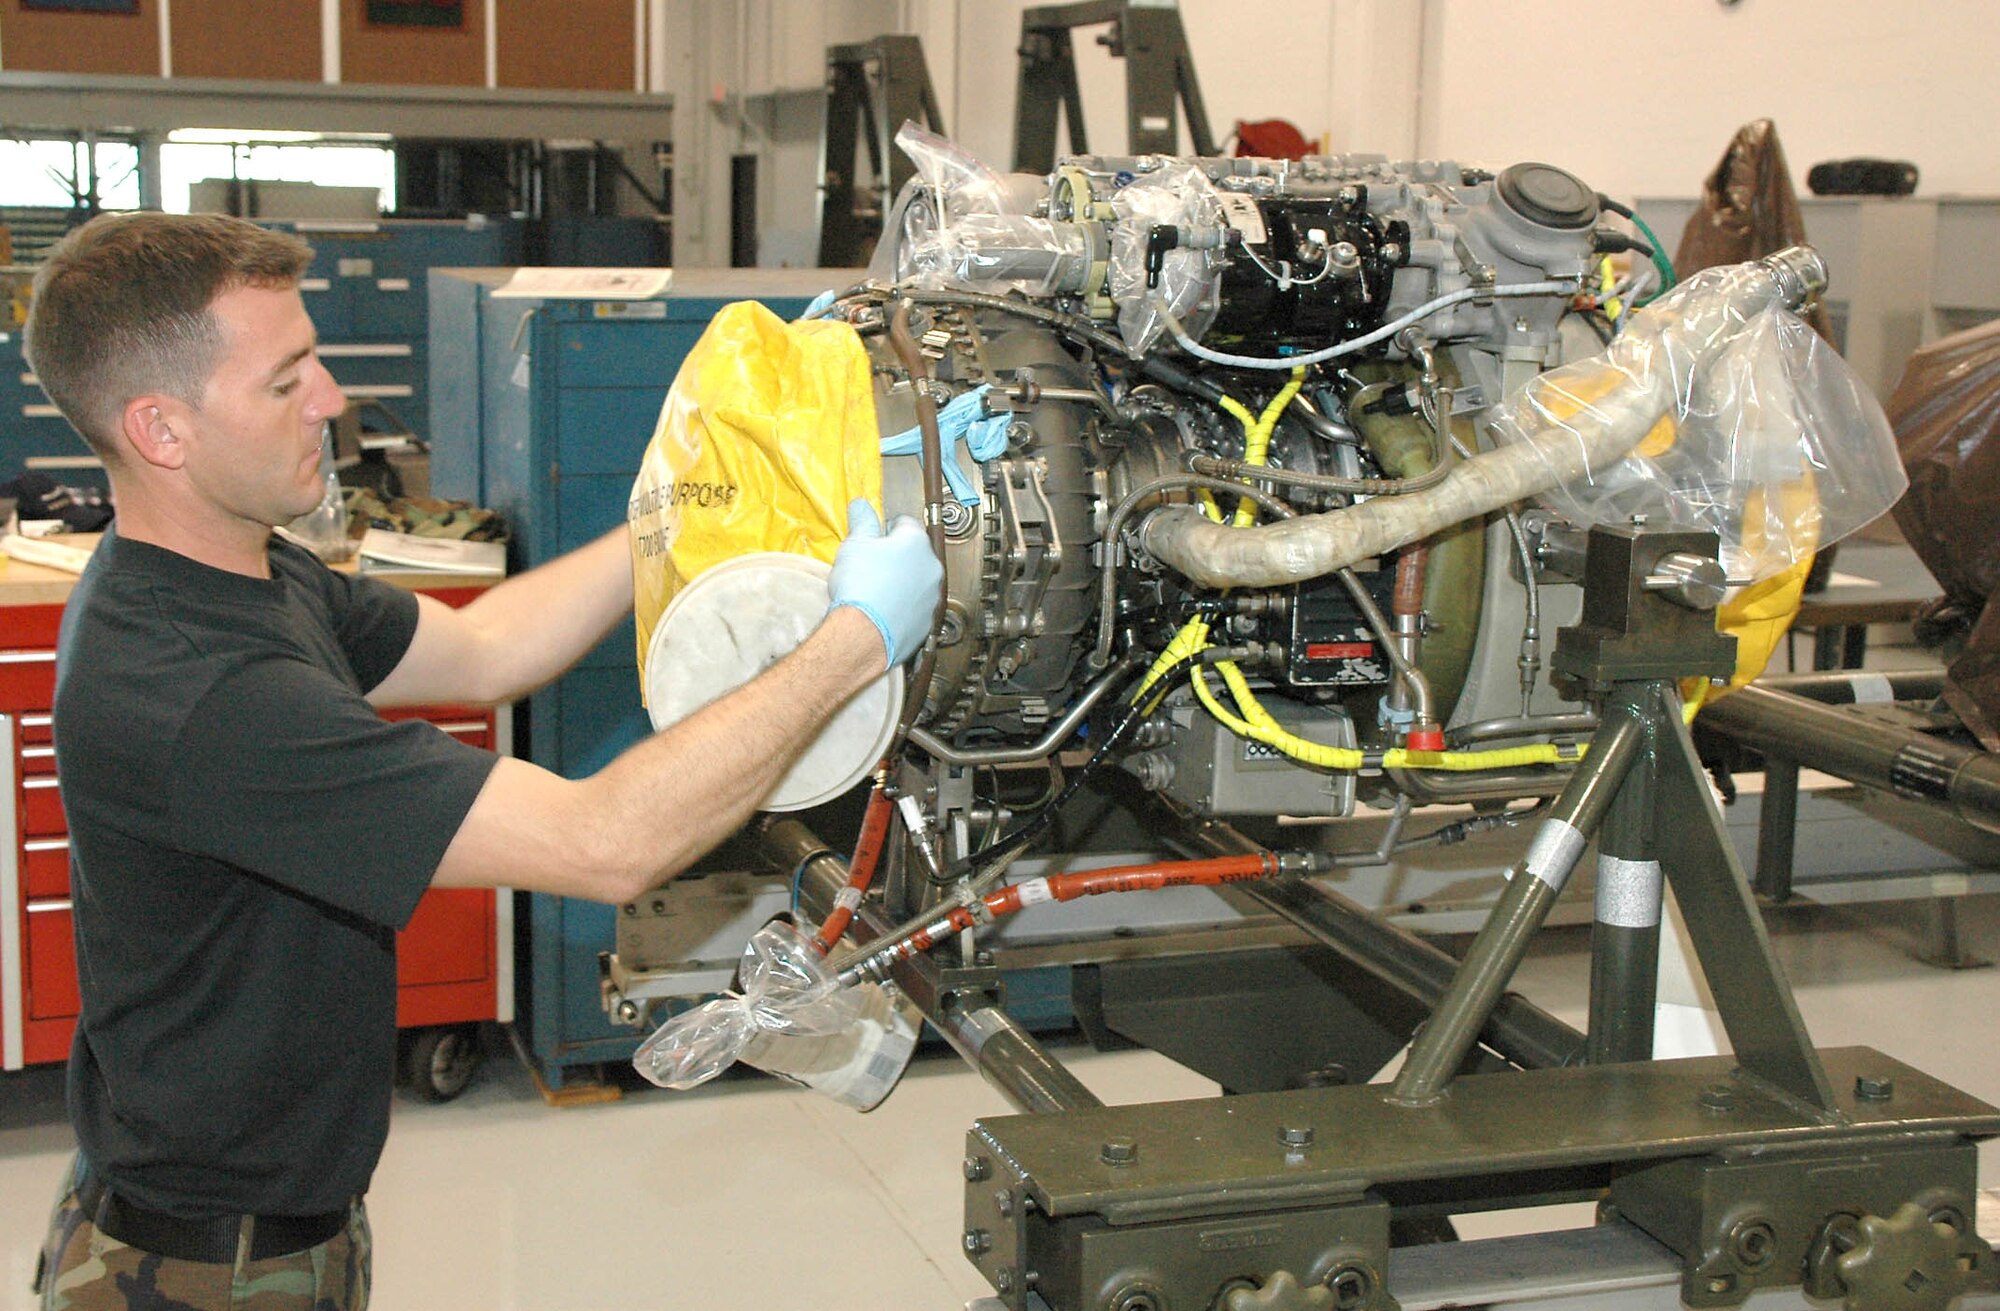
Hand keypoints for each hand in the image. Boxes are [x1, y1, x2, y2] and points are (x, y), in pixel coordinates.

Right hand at [827, 499, 942, 668]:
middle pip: (913, 552)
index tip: (871, 540)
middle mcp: (932, 566)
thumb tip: (862, 505)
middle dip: (894, 556)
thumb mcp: (854, 545)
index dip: (884, 529)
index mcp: (916, 541)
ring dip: (901, 581)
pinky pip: (916, 605)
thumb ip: (863, 521)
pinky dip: (904, 605)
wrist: (863, 634)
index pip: (903, 522)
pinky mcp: (928, 620)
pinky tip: (884, 609)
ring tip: (876, 590)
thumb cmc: (859, 587)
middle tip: (871, 566)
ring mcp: (933, 595)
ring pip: (917, 579)